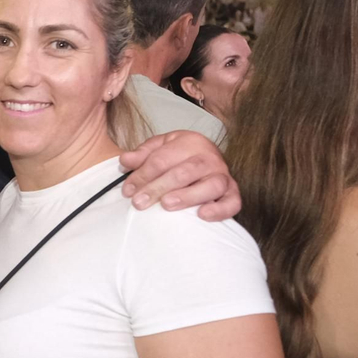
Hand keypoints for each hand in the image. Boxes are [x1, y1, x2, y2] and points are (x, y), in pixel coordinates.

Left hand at [118, 130, 239, 220]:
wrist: (208, 157)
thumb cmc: (179, 155)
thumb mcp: (159, 147)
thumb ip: (142, 154)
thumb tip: (124, 160)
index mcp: (191, 142)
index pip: (162, 159)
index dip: (142, 175)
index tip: (127, 191)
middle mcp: (209, 158)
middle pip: (184, 172)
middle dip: (158, 188)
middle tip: (139, 202)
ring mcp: (223, 175)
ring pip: (211, 186)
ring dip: (188, 196)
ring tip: (167, 205)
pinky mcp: (233, 192)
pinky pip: (232, 202)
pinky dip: (220, 210)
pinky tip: (202, 215)